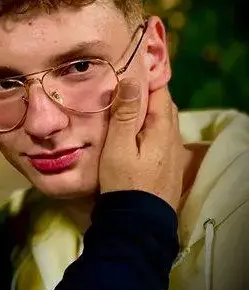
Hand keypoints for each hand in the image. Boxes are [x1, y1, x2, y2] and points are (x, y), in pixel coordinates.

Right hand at [99, 78, 183, 209]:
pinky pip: (159, 135)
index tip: (125, 68)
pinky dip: (147, 126)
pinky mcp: (166, 163)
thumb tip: (130, 80)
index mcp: (162, 127)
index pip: (159, 91)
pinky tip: (132, 131)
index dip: (145, 77)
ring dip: (146, 110)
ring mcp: (172, 151)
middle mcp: (172, 136)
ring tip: (123, 105)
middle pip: (162, 104)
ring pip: (161, 120)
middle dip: (145, 92)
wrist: (137, 221)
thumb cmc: (124, 181)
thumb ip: (125, 114)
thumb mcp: (118, 146)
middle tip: (120, 85)